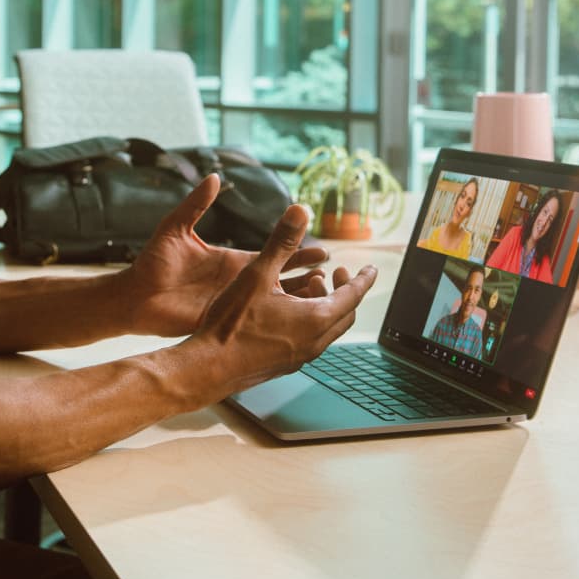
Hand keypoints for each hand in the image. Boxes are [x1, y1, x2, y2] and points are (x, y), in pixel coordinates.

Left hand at [116, 175, 331, 336]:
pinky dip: (276, 324)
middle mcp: (236, 282)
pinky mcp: (222, 322)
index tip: (323, 250)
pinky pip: (254, 325)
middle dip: (308, 279)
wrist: (133, 297)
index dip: (297, 252)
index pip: (272, 255)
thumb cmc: (152, 263)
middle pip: (281, 280)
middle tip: (336, 277)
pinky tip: (295, 326)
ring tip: (323, 300)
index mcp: (231, 260)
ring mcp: (231, 305)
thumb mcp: (175, 228)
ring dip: (297, 302)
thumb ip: (195, 204)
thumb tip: (213, 176)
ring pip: (274, 305)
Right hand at [190, 201, 378, 393]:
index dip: (363, 278)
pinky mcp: (285, 364)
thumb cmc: (232, 324)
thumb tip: (299, 210)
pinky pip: (311, 340)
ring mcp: (300, 357)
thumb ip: (281, 241)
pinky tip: (287, 310)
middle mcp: (314, 341)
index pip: (353, 295)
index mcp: (315, 319)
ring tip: (307, 286)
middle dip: (344, 290)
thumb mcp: (258, 275)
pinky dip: (311, 320)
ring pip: (328, 328)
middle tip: (335, 273)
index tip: (370, 270)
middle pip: (345, 313)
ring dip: (325, 305)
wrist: (208, 368)